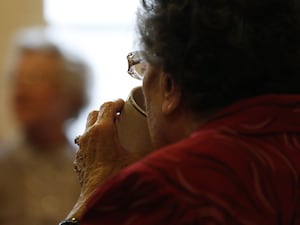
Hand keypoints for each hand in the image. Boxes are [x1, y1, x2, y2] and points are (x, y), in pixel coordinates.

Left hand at [69, 99, 139, 218]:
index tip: (123, 103)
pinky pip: (85, 140)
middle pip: (95, 113)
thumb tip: (162, 144)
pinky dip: (93, 137)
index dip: (116, 102)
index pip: (107, 106)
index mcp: (103, 130)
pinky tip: (102, 147)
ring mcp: (81, 146)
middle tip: (118, 114)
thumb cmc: (117, 177)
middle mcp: (88, 134)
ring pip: (88, 126)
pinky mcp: (78, 157)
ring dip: (98, 123)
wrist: (97, 197)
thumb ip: (148, 149)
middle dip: (106, 111)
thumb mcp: (136, 159)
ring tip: (110, 129)